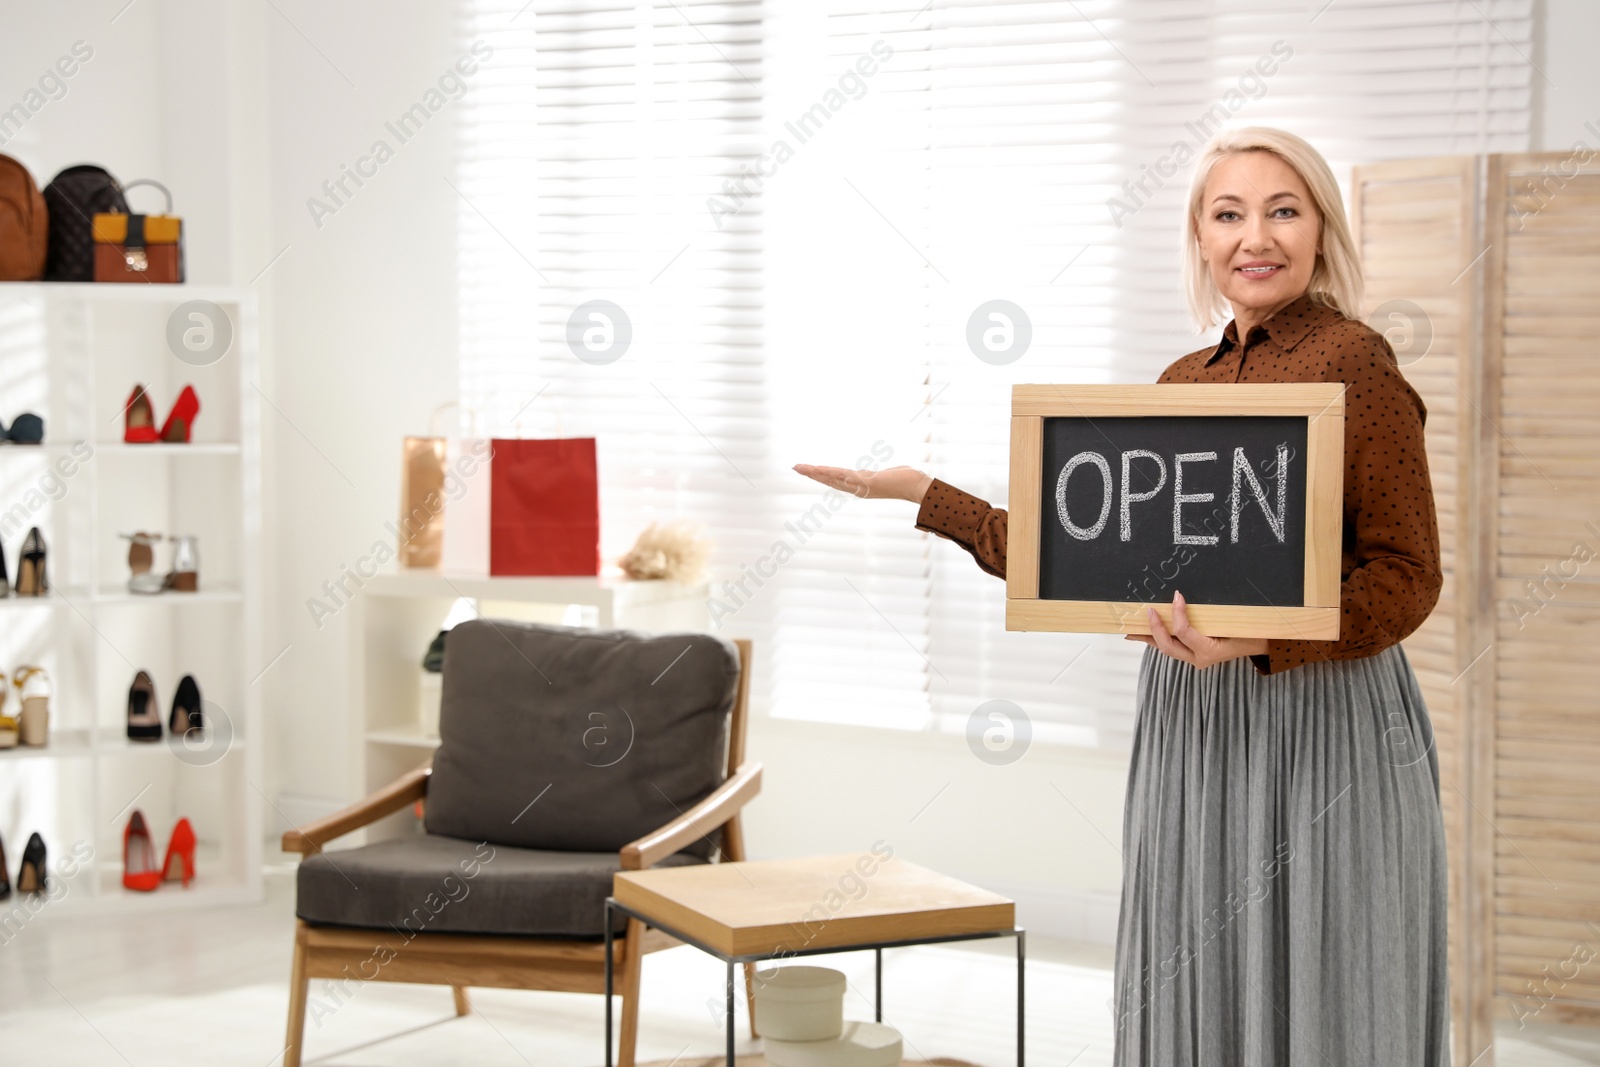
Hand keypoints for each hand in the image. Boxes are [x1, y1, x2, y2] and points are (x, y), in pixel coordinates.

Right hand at [793, 463, 933, 503]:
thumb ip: (879, 476)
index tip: (807, 469)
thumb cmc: (906, 481)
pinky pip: (846, 477)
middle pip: (829, 480)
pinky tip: (822, 469)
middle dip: (811, 474)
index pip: (835, 479)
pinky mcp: (867, 483)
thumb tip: (881, 473)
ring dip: (816, 473)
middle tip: (795, 467)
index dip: (820, 475)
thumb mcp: (887, 476)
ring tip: (801, 468)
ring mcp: (861, 486)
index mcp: (860, 486)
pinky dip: (832, 473)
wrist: (916, 487)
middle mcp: (857, 488)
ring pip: (833, 478)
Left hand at [1124, 590, 1268, 668]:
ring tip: (1132, 631)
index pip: (1185, 632)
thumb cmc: (1248, 630)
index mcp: (1210, 650)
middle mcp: (1200, 658)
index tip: (1177, 595)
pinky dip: (1158, 640)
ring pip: (1166, 649)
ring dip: (1150, 637)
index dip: (1177, 613)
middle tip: (1148, 611)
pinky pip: (1172, 647)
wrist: (1258, 644)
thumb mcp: (1232, 621)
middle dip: (1155, 628)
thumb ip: (1210, 614)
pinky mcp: (1193, 655)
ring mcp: (1195, 659)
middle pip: (1168, 646)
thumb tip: (1183, 596)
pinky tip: (1144, 635)